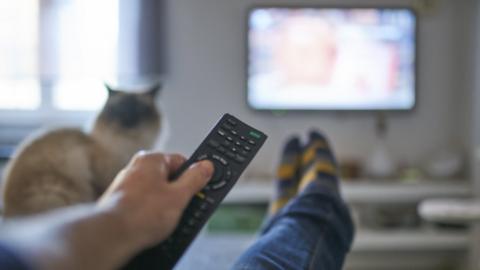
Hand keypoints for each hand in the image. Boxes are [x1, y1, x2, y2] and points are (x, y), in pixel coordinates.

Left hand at [98, 151, 213, 249]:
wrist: (111, 236)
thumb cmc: (140, 214)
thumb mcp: (179, 196)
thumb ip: (195, 179)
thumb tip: (206, 167)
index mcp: (151, 160)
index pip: (182, 161)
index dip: (194, 176)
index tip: (200, 187)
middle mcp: (136, 168)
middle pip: (169, 177)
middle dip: (179, 193)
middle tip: (185, 207)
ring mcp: (126, 186)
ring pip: (156, 193)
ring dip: (165, 206)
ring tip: (167, 219)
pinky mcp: (120, 203)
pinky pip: (143, 204)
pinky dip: (151, 214)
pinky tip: (153, 225)